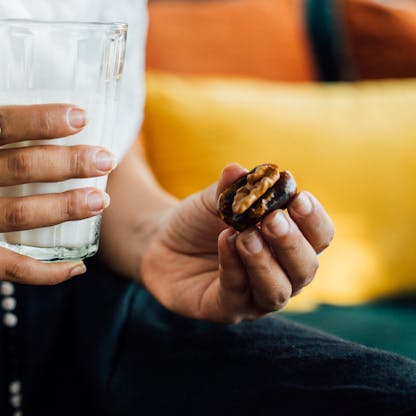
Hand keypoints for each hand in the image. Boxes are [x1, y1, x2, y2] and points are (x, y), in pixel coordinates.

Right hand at [0, 99, 115, 284]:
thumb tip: (27, 95)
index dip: (42, 118)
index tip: (81, 117)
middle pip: (16, 169)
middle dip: (67, 163)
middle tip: (104, 159)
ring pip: (16, 216)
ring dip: (64, 208)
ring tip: (100, 201)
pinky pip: (6, 268)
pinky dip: (45, 271)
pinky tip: (76, 266)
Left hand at [139, 164, 333, 322]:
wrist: (160, 242)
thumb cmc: (199, 221)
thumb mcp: (214, 198)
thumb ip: (231, 187)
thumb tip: (236, 170)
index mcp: (290, 245)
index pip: (319, 237)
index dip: (314, 219)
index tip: (299, 198)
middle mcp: (281, 276)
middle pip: (305, 268)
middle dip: (291, 242)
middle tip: (272, 219)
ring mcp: (255, 298)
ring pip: (277, 291)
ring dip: (264, 261)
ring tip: (246, 236)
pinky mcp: (224, 310)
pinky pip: (237, 294)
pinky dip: (233, 266)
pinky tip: (225, 242)